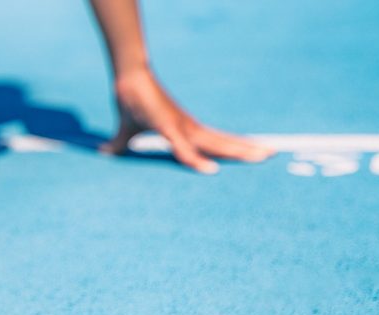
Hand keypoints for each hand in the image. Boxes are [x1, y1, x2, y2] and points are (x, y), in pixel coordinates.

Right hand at [100, 69, 273, 173]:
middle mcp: (188, 128)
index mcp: (184, 129)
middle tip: (272, 154)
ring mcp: (180, 127)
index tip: (254, 153)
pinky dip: (197, 160)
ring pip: (214, 144)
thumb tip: (105, 151)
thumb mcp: (127, 131)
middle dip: (247, 149)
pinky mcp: (167, 127)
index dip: (234, 147)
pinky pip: (183, 149)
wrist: (127, 80)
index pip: (215, 141)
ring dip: (238, 151)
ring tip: (263, 155)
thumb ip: (122, 144)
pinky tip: (211, 170)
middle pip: (223, 142)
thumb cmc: (131, 103)